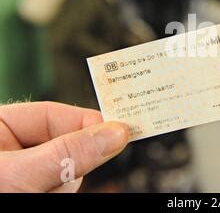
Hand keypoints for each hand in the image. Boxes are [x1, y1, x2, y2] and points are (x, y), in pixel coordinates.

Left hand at [0, 102, 128, 192]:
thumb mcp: (19, 176)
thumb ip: (68, 154)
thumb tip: (114, 133)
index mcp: (0, 127)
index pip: (55, 114)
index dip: (87, 122)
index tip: (117, 132)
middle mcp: (14, 148)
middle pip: (67, 145)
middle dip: (68, 167)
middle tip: (50, 184)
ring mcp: (26, 172)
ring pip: (68, 172)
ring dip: (60, 188)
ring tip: (35, 195)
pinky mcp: (35, 189)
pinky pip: (63, 188)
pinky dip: (56, 193)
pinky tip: (42, 196)